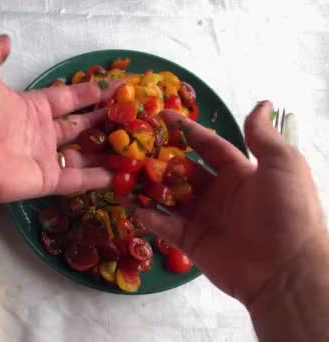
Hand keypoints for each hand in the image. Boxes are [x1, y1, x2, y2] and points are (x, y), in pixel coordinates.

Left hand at [0, 35, 118, 203]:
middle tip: (129, 114)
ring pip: (82, 154)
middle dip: (101, 119)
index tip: (111, 86)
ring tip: (133, 144)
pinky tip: (121, 175)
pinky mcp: (47, 180)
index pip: (66, 98)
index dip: (87, 92)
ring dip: (104, 150)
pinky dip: (98, 178)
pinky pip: (77, 180)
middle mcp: (40, 133)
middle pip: (77, 125)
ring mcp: (44, 158)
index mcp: (29, 108)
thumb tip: (5, 40)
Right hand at [136, 102, 325, 304]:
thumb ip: (262, 136)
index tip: (162, 115)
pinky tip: (131, 205)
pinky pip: (165, 226)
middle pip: (183, 170)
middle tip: (134, 147)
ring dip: (149, 186)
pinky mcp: (192, 242)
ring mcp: (204, 218)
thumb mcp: (282, 165)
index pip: (208, 146)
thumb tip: (263, 102)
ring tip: (123, 174)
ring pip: (170, 197)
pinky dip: (149, 216)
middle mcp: (219, 193)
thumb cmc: (285, 212)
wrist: (284, 269)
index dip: (187, 131)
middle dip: (161, 158)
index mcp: (241, 173)